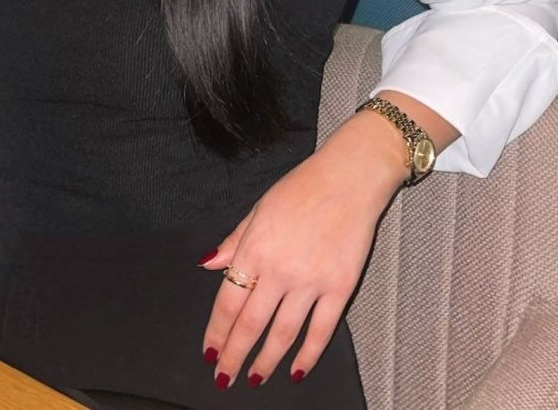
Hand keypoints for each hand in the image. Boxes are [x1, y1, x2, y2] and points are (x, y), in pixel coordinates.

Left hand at [198, 113, 407, 389]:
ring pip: (283, 333)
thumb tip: (208, 264)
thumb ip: (234, 241)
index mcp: (255, 247)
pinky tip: (297, 370)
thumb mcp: (259, 208)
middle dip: (234, 355)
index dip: (217, 332)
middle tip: (224, 378)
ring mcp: (311, 280)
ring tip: (254, 380)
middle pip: (251, 324)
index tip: (210, 352)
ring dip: (266, 361)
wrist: (349, 177)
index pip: (228, 301)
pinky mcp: (339, 286)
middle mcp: (279, 269)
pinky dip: (308, 354)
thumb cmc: (302, 187)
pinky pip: (321, 330)